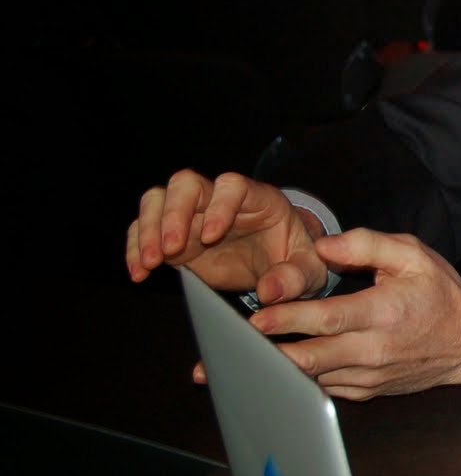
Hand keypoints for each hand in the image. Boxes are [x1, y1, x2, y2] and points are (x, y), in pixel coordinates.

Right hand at [126, 170, 326, 305]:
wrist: (279, 265)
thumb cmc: (295, 259)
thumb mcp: (308, 269)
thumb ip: (295, 277)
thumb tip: (270, 291)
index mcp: (258, 199)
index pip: (233, 186)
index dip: (219, 206)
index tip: (210, 235)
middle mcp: (219, 200)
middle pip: (186, 184)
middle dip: (173, 214)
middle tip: (170, 248)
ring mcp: (192, 215)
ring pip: (157, 200)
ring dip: (147, 229)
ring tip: (149, 262)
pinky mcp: (173, 235)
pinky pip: (144, 229)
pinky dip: (135, 247)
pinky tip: (139, 272)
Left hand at [249, 227, 460, 399]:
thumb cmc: (440, 293)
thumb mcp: (413, 254)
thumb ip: (367, 243)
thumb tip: (324, 244)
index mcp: (385, 311)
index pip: (329, 319)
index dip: (290, 319)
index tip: (257, 319)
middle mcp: (376, 349)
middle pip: (312, 357)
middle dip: (267, 354)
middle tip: (228, 352)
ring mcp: (370, 375)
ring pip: (313, 379)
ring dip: (278, 371)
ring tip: (240, 365)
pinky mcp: (368, 390)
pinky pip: (325, 389)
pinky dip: (299, 381)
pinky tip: (278, 371)